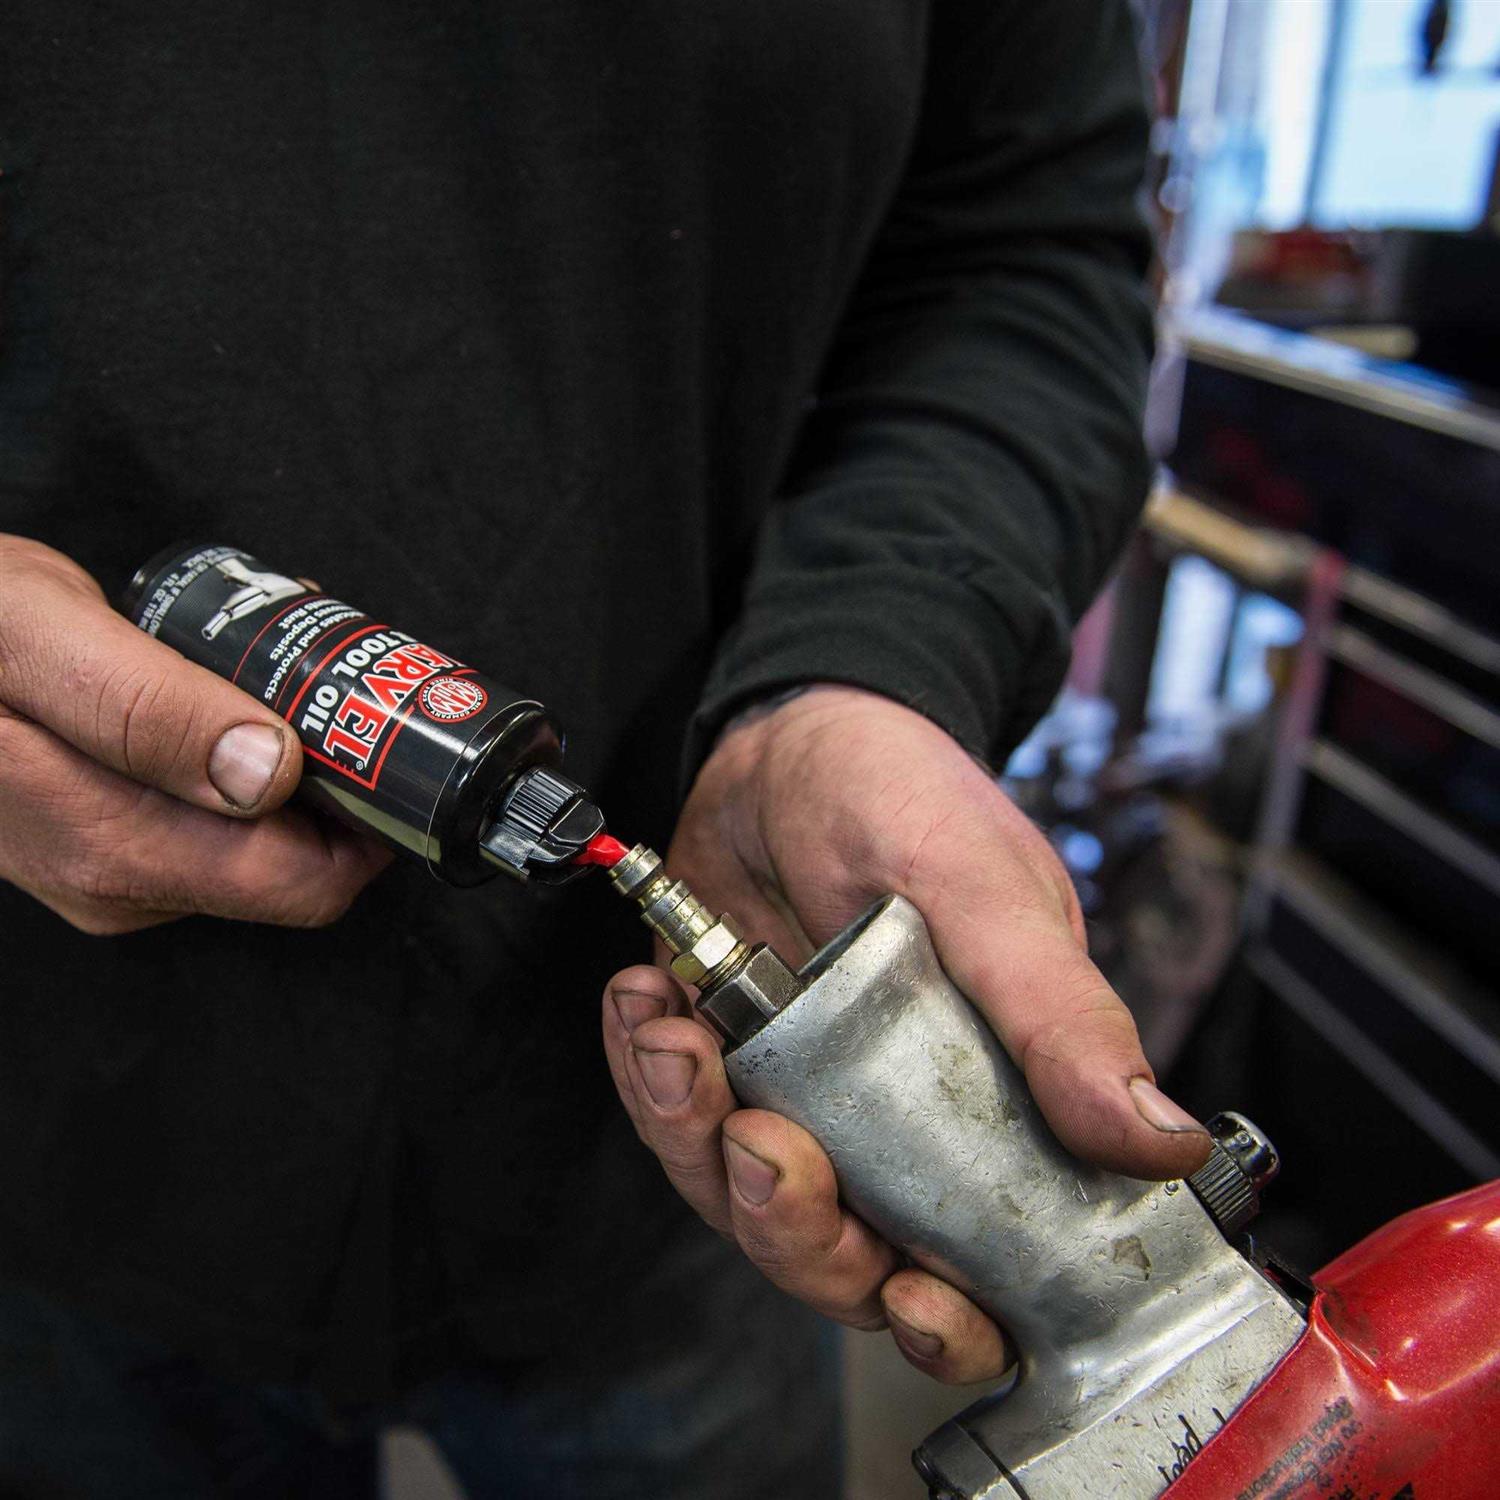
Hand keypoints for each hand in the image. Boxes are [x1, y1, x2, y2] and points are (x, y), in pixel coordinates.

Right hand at [0, 535, 389, 933]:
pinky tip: (223, 696)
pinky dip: (245, 763)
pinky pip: (216, 824)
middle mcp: (122, 886)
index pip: (309, 883)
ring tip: (267, 674)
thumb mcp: (39, 637)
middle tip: (327, 681)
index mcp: (116, 848)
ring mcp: (112, 873)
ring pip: (261, 846)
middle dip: (333, 780)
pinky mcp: (109, 846)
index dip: (366, 813)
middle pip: (297, 867)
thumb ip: (150, 709)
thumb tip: (272, 773)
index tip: (376, 730)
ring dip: (292, 765)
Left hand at [602, 685, 1210, 1383]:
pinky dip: (646, 1073)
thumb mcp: (988, 892)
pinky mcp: (724, 1060)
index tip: (912, 1297)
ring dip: (696, 1140)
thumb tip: (1165, 1142)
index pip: (987, 1269)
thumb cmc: (911, 795)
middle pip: (848, 1262)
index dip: (951, 1319)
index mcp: (996, 1104)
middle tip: (763, 1148)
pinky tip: (645, 1004)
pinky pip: (676, 1117)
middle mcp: (898, 1123)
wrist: (797, 734)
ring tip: (677, 1043)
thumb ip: (1056, 1016)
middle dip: (794, 1229)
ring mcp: (804, 1095)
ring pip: (746, 1204)